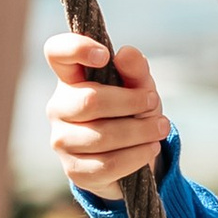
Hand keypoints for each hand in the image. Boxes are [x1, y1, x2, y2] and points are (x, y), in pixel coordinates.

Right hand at [45, 34, 168, 197]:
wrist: (135, 156)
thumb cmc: (131, 112)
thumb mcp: (140, 87)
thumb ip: (136, 70)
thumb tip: (126, 53)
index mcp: (71, 79)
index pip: (57, 53)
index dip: (76, 48)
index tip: (105, 55)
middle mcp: (59, 107)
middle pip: (90, 100)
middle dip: (131, 102)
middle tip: (154, 102)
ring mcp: (62, 140)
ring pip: (102, 136)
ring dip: (140, 132)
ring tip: (160, 129)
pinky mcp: (74, 169)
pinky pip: (107, 164)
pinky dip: (136, 156)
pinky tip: (149, 149)